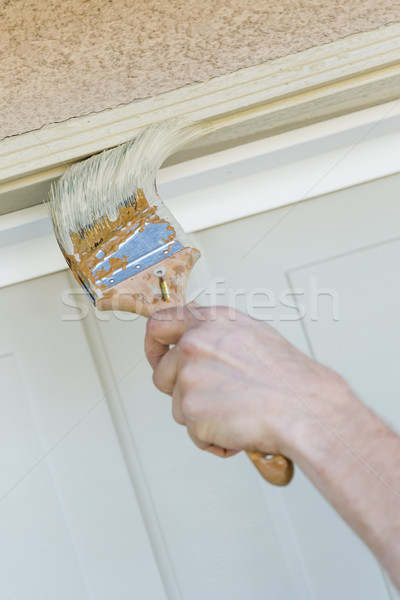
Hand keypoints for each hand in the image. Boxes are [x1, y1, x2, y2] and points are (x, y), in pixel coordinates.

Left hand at [145, 304, 345, 458]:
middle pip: (162, 374)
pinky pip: (193, 432)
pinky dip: (213, 438)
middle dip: (179, 391)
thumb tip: (196, 336)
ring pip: (178, 407)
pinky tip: (238, 428)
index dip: (154, 345)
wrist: (305, 408)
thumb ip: (217, 332)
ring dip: (201, 416)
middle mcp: (194, 344)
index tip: (157, 356)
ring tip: (237, 412)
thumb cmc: (288, 377)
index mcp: (210, 321)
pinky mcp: (192, 410)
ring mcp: (190, 377)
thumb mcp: (253, 334)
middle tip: (208, 400)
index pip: (159, 324)